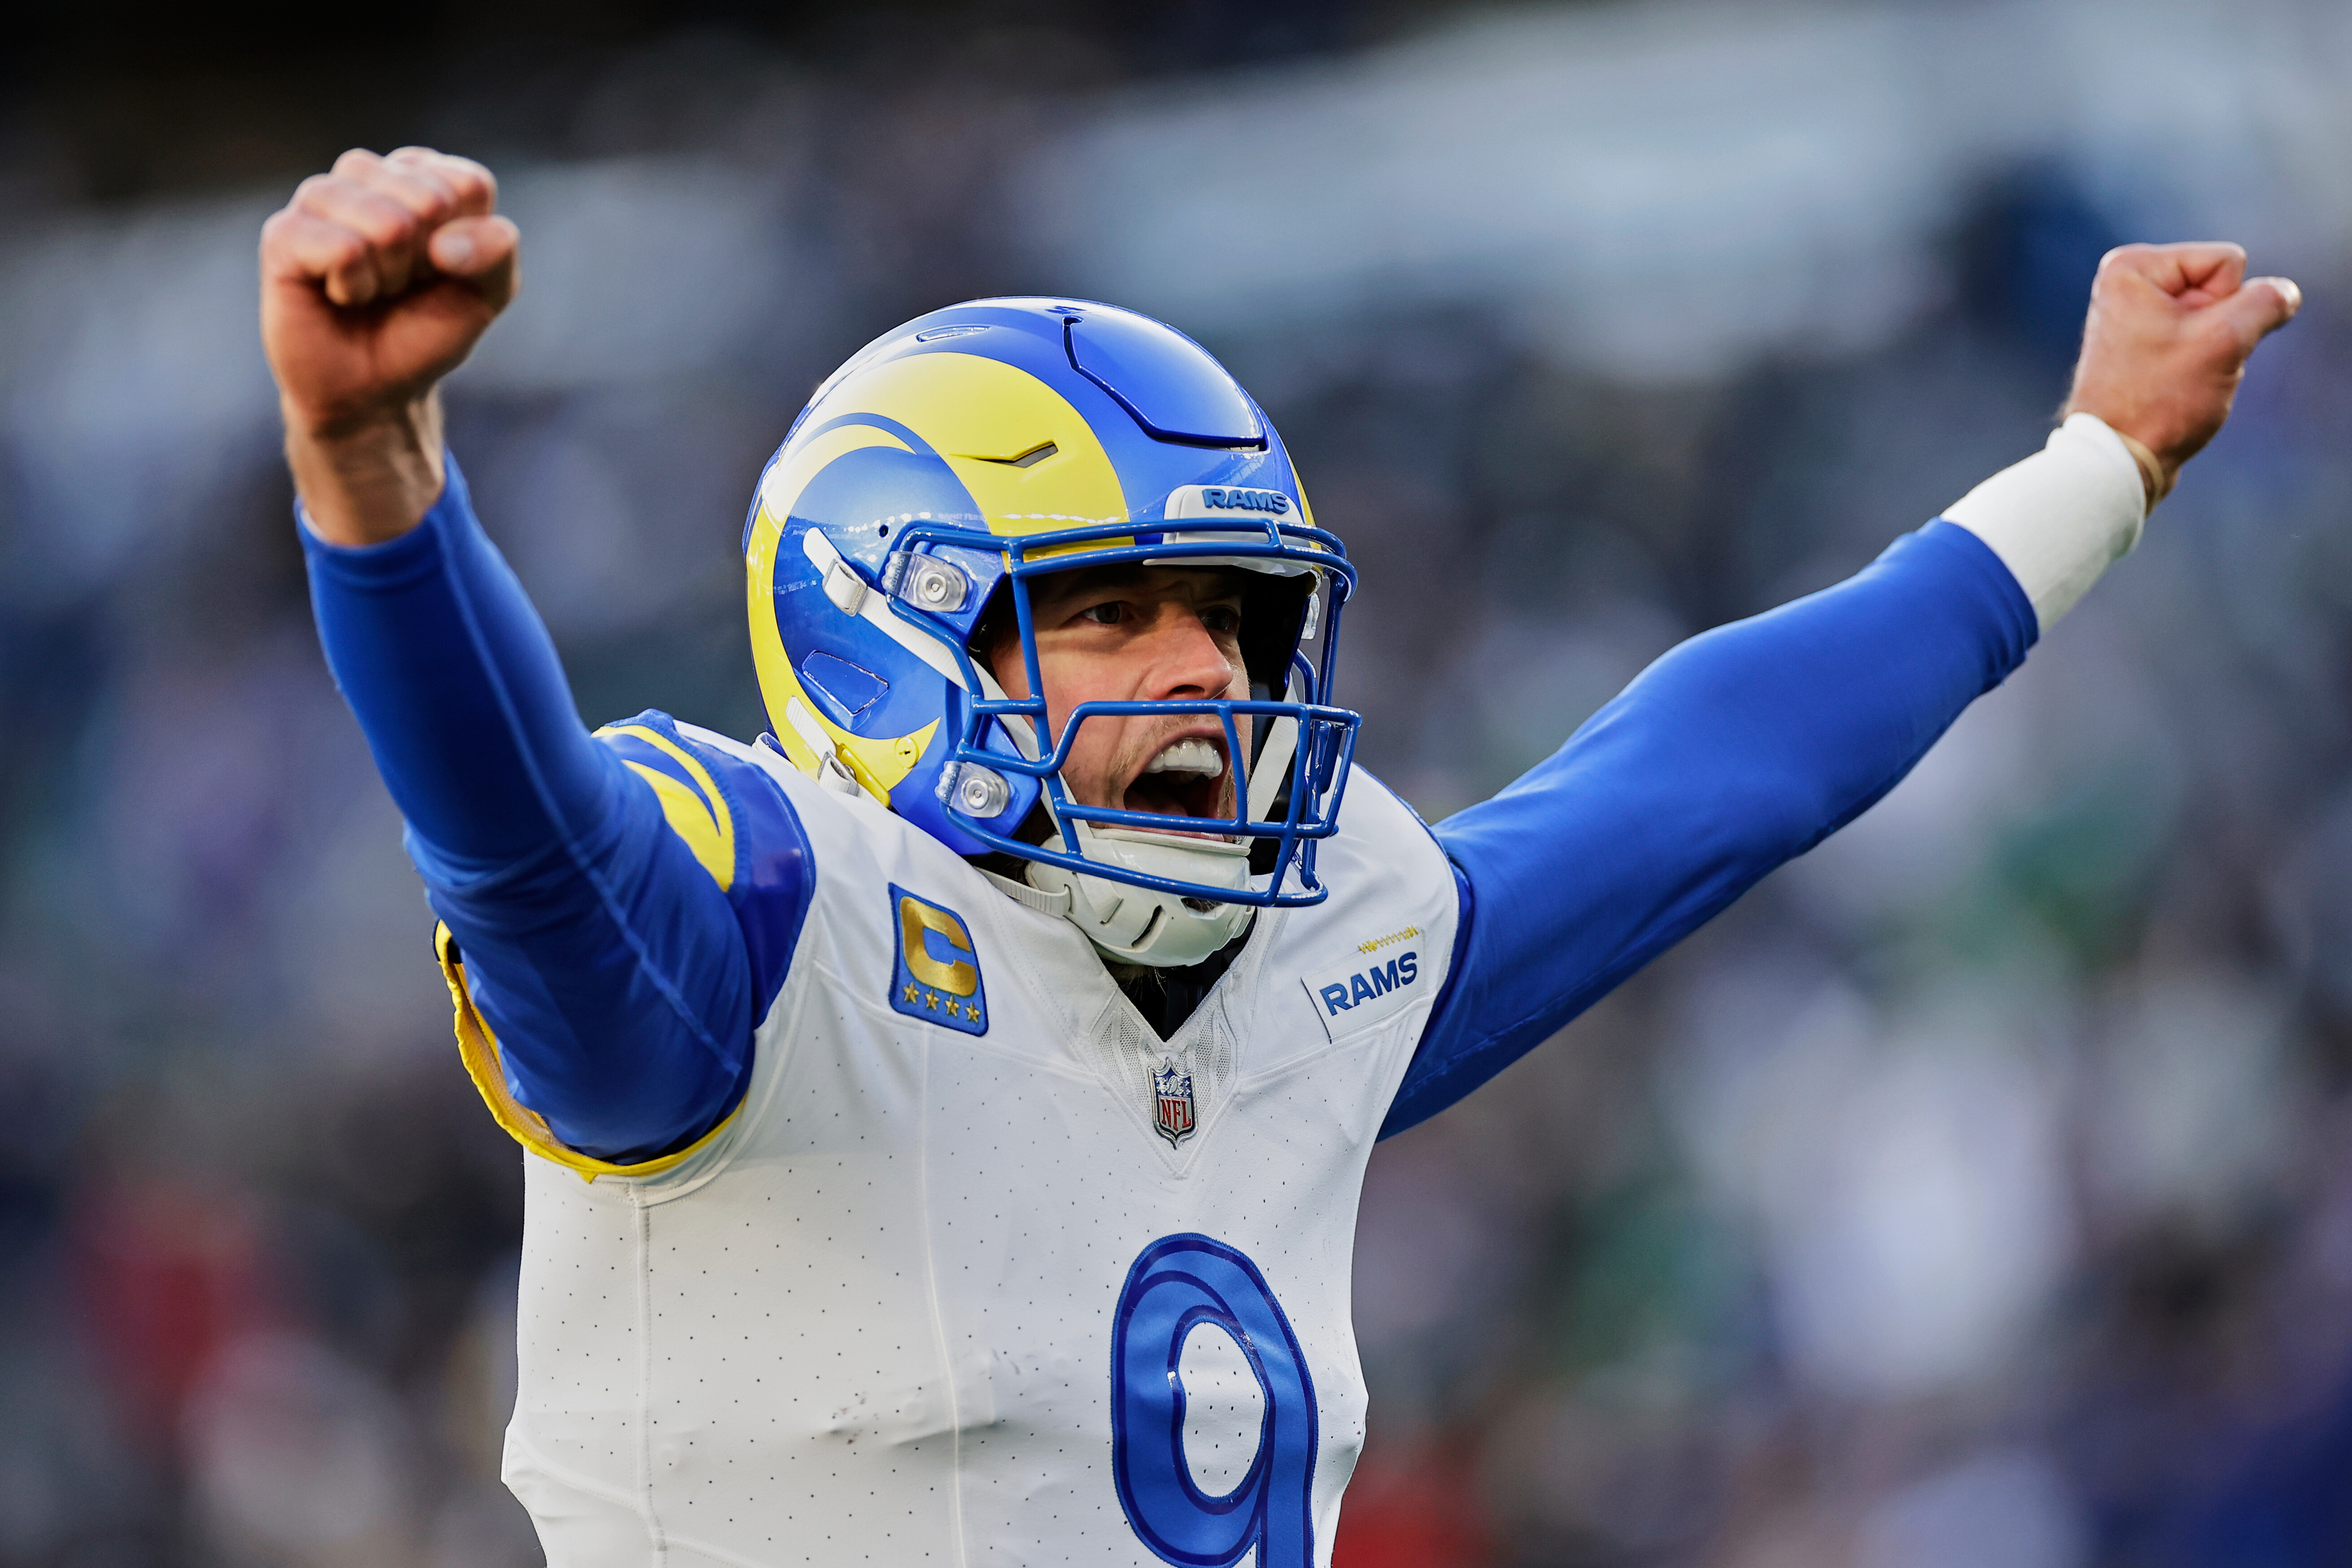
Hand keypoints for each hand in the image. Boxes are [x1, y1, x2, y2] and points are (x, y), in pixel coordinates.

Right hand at [260, 148, 519, 543]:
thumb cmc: (426, 328)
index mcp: (420, 174)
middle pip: (429, 200)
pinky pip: (343, 248)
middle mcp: (367, 174)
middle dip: (427, 261)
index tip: (443, 269)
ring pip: (386, 222)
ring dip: (391, 276)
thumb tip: (445, 243)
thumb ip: (497, 248)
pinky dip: (355, 286)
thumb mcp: (488, 292)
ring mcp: (320, 198)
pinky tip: (340, 295)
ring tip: (371, 289)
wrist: (374, 387)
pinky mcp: (283, 232)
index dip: (467, 244)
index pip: (468, 185)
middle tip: (402, 284)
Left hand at [2061, 241, 2299, 506]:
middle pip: (2220, 288)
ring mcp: (2134, 317)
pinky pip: (2198, 342)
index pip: (2228, 262)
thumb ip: (2266, 304)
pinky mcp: (2144, 346)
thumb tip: (2283, 293)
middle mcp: (2127, 286)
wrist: (2119, 458)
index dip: (2226, 304)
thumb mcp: (2225, 342)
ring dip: (2214, 350)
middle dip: (2220, 328)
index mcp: (2133, 268)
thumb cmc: (2159, 400)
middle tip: (2185, 364)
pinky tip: (2176, 388)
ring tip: (2179, 378)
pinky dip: (2200, 365)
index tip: (2189, 341)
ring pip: (2215, 318)